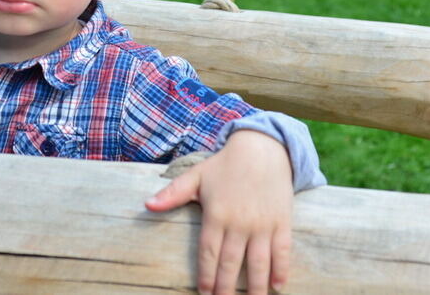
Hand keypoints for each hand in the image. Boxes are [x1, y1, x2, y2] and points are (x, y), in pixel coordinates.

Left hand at [145, 130, 293, 294]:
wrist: (262, 148)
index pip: (208, 252)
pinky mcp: (282, 221)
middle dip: (225, 288)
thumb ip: (172, 194)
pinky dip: (281, 270)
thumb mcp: (196, 176)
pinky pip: (282, 251)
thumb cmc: (225, 164)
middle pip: (231, 263)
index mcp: (216, 214)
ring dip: (254, 287)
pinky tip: (277, 286)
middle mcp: (239, 223)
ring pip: (258, 262)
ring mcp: (262, 224)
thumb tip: (147, 205)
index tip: (204, 292)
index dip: (206, 275)